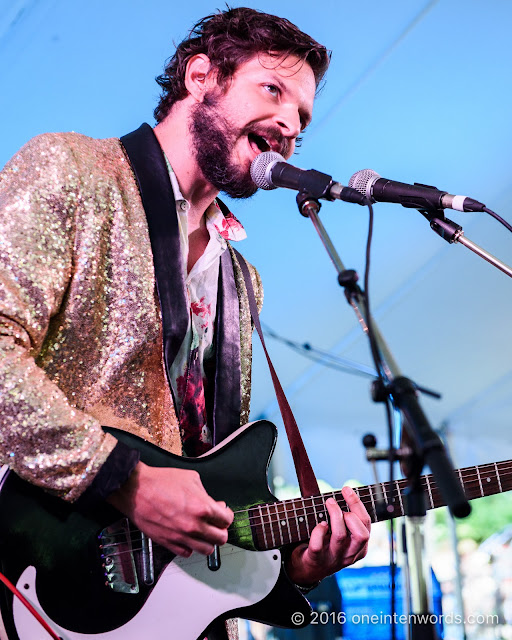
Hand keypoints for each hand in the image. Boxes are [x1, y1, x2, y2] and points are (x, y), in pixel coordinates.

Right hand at [107, 462, 233, 557]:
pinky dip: (190, 547)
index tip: (223, 512)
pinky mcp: (168, 543)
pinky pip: (187, 553)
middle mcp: (194, 525)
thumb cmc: (160, 482)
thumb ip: (205, 494)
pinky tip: (188, 537)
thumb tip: (211, 502)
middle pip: (221, 538)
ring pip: (206, 550)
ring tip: (204, 532)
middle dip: (221, 529)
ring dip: (208, 541)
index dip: (226, 515)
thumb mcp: (191, 478)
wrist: (136, 490)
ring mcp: (181, 536)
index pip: (226, 520)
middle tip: (216, 523)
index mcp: (202, 507)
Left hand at [285, 486, 370, 585]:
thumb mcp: (343, 537)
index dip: (357, 504)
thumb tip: (346, 492)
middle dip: (352, 512)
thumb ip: (348, 520)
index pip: (366, 525)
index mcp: (359, 548)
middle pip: (361, 534)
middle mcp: (349, 554)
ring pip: (340, 536)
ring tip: (328, 503)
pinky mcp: (316, 559)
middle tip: (337, 502)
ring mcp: (333, 558)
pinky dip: (319, 530)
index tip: (346, 489)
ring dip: (334, 515)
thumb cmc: (327, 545)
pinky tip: (320, 524)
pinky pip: (318, 544)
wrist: (308, 569)